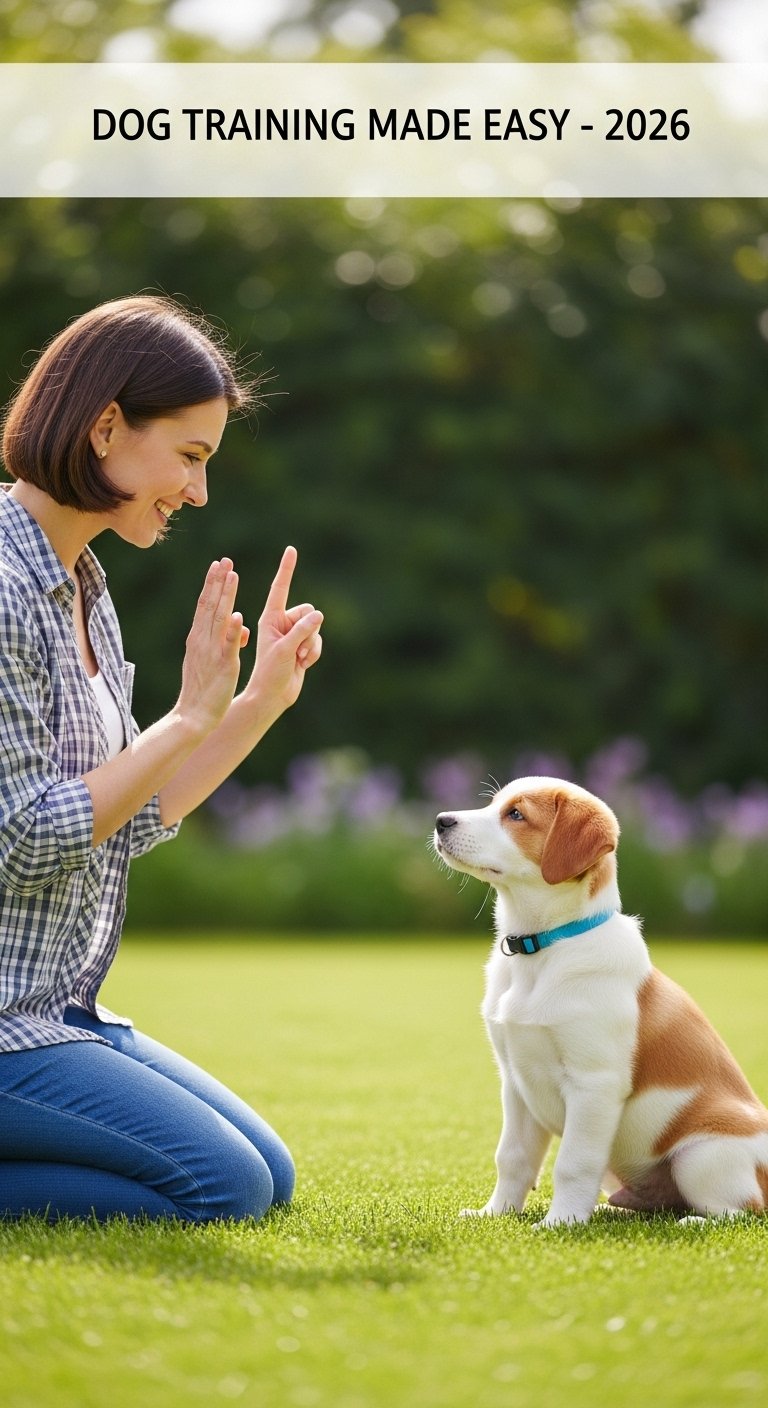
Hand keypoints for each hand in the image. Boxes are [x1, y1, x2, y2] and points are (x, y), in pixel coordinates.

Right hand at [177, 558, 248, 733]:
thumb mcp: (210, 658)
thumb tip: (238, 623)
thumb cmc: (202, 688)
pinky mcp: (224, 665)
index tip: (217, 564)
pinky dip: (233, 630)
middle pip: (210, 605)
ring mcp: (212, 651)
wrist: (194, 714)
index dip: (211, 584)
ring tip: (233, 576)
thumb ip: (222, 638)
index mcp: (197, 637)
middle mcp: (202, 640)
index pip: (204, 605)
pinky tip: (239, 615)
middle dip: (218, 582)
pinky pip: (229, 645)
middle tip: (225, 560)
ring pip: (220, 619)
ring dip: (226, 596)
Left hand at [246, 546, 322, 717]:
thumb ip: (302, 630)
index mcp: (270, 618)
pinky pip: (318, 641)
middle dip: (308, 631)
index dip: (286, 569)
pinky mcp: (302, 646)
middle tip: (296, 648)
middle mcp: (281, 623)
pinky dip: (314, 653)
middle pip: (308, 612)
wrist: (273, 695)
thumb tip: (319, 615)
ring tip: (298, 658)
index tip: (290, 550)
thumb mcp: (286, 649)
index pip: (280, 589)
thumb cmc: (270, 672)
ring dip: (311, 645)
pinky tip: (303, 664)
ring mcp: (293, 634)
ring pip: (316, 628)